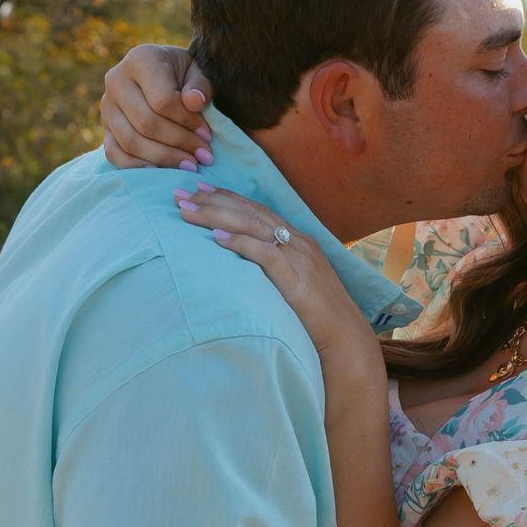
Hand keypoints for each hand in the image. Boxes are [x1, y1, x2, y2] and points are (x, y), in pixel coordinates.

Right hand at [101, 44, 214, 168]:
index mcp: (140, 59)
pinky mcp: (104, 128)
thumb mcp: (198, 72)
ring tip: (190, 165)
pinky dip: (137, 167)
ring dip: (163, 158)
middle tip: (203, 156)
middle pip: (146, 123)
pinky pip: (115, 154)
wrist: (162, 76)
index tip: (208, 135)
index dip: (187, 122)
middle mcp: (116, 80)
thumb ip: (200, 85)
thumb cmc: (184, 75)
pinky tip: (161, 172)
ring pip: (131, 141)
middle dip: (178, 143)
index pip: (162, 100)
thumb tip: (195, 102)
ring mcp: (106, 106)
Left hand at [174, 182, 382, 380]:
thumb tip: (246, 267)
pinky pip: (264, 253)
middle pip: (251, 212)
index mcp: (298, 241)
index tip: (200, 189)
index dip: (229, 198)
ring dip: (217, 216)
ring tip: (188, 210)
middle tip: (182, 193)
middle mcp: (298, 242)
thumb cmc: (317, 317)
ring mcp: (298, 257)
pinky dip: (239, 243)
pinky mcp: (296, 276)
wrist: (344, 336)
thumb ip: (275, 270)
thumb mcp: (295, 284)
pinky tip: (216, 238)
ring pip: (253, 225)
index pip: (258, 210)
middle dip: (214, 200)